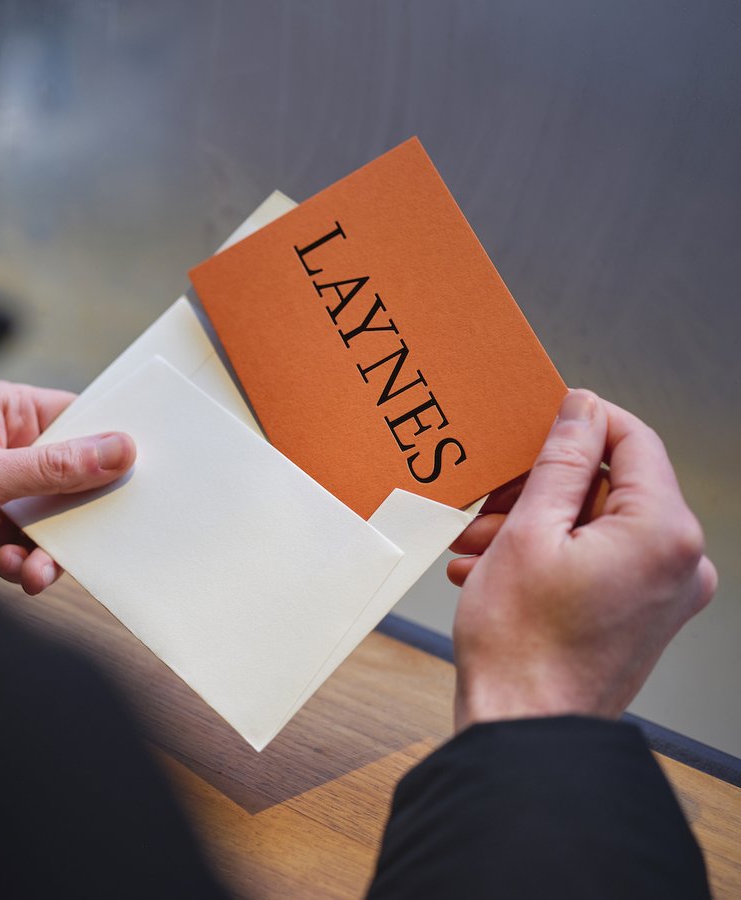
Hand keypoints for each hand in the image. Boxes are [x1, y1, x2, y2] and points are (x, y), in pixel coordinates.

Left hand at [0, 381, 135, 594]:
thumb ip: (55, 468)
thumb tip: (122, 448)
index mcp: (10, 414)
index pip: (81, 419)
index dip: (115, 442)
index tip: (148, 468)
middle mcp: (13, 452)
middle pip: (79, 477)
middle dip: (86, 513)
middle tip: (104, 536)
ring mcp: (6, 497)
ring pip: (61, 524)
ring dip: (55, 551)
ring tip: (35, 571)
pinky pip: (36, 553)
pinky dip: (30, 567)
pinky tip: (12, 572)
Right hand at [445, 390, 715, 729]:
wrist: (525, 731)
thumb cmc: (521, 645)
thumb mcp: (528, 530)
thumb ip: (561, 460)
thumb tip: (581, 408)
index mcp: (663, 532)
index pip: (633, 439)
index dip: (580, 421)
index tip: (536, 421)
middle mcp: (681, 561)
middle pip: (611, 485)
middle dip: (540, 487)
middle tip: (486, 502)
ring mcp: (667, 593)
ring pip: (599, 523)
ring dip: (535, 523)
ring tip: (477, 545)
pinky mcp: (645, 615)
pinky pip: (601, 559)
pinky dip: (551, 555)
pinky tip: (494, 569)